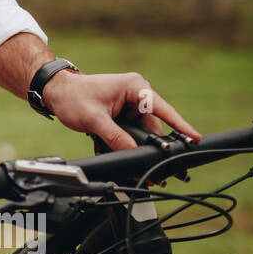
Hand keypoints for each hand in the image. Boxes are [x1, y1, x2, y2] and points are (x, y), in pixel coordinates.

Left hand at [41, 70, 201, 151]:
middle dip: (154, 145)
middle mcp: (137, 95)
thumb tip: (133, 153)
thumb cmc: (73, 97)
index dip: (180, 125)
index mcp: (135, 87)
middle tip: (156, 165)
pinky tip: (125, 152)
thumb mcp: (94, 119)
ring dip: (139, 146)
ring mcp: (132, 105)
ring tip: (134, 162)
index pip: (163, 109)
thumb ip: (115, 137)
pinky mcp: (125, 114)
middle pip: (154, 126)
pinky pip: (134, 133)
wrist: (57, 92)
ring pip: (144, 132)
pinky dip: (130, 143)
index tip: (196, 138)